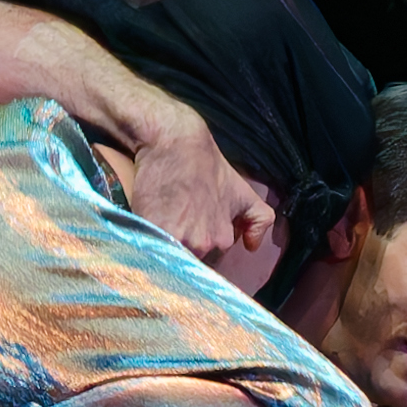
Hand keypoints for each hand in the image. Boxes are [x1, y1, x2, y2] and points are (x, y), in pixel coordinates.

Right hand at [116, 108, 282, 277]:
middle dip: (183, 247)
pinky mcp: (154, 231)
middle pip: (188, 261)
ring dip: (165, 245)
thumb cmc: (208, 166)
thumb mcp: (241, 192)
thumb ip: (257, 220)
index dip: (199, 248)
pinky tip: (149, 225)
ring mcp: (178, 239)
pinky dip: (150, 241)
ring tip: (162, 221)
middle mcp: (203, 244)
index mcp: (223, 239)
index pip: (209, 262)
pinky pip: (151, 249)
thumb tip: (252, 247)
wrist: (175, 143)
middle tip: (176, 221)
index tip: (192, 231)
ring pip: (170, 256)